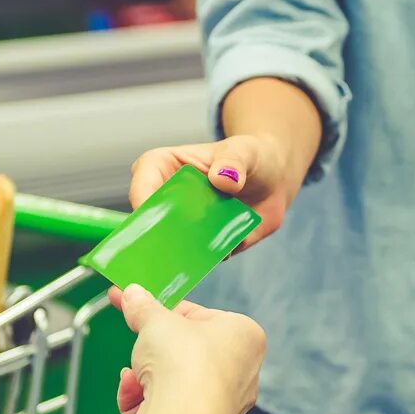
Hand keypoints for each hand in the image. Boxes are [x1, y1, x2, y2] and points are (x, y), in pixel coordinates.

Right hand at [112, 286, 264, 413]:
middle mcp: (242, 371)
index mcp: (243, 335)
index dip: (164, 313)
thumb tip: (132, 295)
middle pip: (182, 352)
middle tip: (137, 345)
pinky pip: (168, 407)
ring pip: (171, 382)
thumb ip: (142, 307)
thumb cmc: (185, 362)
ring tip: (135, 377)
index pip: (198, 316)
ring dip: (144, 377)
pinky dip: (146, 402)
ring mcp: (223, 403)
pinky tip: (138, 398)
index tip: (138, 307)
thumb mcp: (156, 321)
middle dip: (151, 352)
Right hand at [130, 135, 302, 251]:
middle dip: (153, 234)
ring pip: (169, 244)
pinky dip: (203, 263)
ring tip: (188, 259)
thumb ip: (234, 161)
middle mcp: (167, 198)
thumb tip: (223, 179)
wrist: (272, 181)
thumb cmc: (251, 156)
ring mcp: (182, 225)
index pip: (143, 178)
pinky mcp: (201, 245)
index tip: (150, 213)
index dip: (142, 196)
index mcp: (166, 166)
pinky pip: (196, 259)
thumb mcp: (245, 150)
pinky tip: (214, 260)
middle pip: (148, 218)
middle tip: (166, 245)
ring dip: (176, 254)